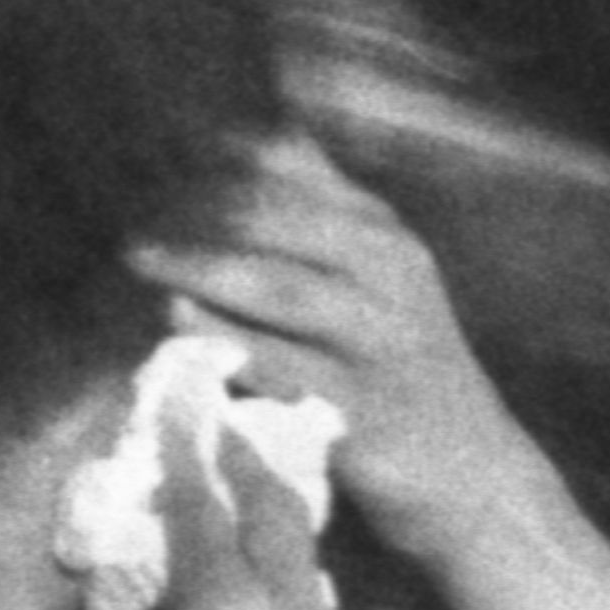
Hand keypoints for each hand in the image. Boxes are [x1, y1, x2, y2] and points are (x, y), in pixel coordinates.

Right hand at [48, 377, 343, 609]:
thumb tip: (136, 587)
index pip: (204, 503)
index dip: (186, 446)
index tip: (181, 396)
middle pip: (281, 519)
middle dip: (252, 466)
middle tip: (228, 424)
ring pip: (306, 570)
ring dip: (277, 526)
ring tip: (247, 494)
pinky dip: (284, 585)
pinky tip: (257, 585)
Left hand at [134, 136, 561, 576]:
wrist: (475, 478)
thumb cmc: (405, 368)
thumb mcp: (382, 276)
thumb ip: (325, 209)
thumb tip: (267, 132)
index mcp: (384, 236)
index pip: (296, 170)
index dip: (223, 157)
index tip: (161, 152)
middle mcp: (389, 276)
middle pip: (281, 221)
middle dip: (201, 214)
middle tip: (134, 227)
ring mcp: (379, 342)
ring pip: (280, 288)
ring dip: (202, 270)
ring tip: (141, 259)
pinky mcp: (362, 409)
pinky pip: (280, 369)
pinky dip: (224, 344)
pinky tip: (177, 326)